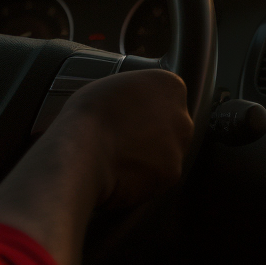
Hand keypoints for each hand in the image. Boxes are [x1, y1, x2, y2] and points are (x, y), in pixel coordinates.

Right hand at [49, 68, 192, 211]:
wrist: (83, 154)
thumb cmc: (89, 116)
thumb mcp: (115, 86)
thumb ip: (136, 94)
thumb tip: (135, 105)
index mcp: (171, 86)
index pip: (168, 97)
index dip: (146, 108)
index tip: (130, 115)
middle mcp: (182, 117)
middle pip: (172, 127)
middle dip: (152, 134)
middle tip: (122, 138)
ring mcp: (179, 149)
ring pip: (166, 154)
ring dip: (147, 158)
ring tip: (117, 157)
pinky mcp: (171, 176)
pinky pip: (157, 177)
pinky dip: (142, 178)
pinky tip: (120, 173)